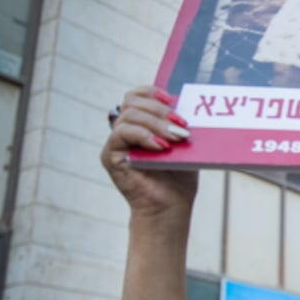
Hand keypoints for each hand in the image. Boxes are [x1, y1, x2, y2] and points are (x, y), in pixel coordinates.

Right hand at [100, 87, 196, 217]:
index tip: (172, 99)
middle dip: (160, 110)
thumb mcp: (184, 145)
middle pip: (132, 102)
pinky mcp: (110, 156)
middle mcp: (125, 131)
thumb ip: (180, 125)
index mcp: (141, 124)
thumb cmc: (179, 178)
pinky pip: (121, 133)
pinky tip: (161, 146)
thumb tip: (189, 104)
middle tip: (182, 125)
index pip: (136, 96)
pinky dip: (144, 136)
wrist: (171, 207)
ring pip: (129, 116)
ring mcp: (116, 143)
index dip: (152, 92)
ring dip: (156, 123)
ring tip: (177, 138)